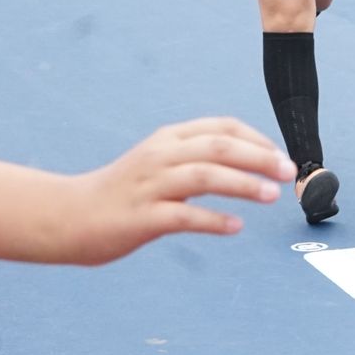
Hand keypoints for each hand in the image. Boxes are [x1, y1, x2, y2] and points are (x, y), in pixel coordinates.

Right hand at [62, 118, 294, 263]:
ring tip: (272, 196)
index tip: (280, 156)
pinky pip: (183, 216)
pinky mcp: (140, 218)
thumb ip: (197, 158)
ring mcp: (149, 186)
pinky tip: (235, 227)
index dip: (257, 139)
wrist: (66, 216)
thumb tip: (252, 161)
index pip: (221, 127)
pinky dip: (213, 220)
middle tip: (288, 172)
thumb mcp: (160, 162)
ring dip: (244, 184)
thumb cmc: (123, 192)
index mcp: (168, 139)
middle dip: (260, 157)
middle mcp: (160, 156)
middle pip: (219, 147)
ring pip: (205, 176)